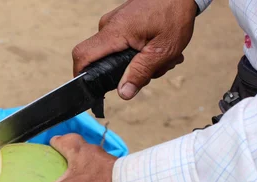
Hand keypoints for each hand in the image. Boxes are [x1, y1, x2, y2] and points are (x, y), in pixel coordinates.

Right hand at [72, 0, 197, 99]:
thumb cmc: (174, 14)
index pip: (82, 55)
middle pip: (102, 61)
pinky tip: (157, 49)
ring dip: (139, 62)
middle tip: (152, 71)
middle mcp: (109, 26)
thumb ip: (141, 73)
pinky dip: (140, 52)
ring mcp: (114, 23)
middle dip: (125, 73)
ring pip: (116, 54)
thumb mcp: (162, 50)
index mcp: (115, 32)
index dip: (81, 75)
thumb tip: (123, 93)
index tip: (93, 89)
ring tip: (161, 58)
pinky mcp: (121, 22)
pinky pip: (123, 44)